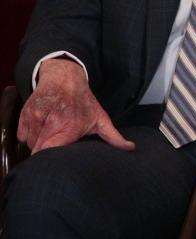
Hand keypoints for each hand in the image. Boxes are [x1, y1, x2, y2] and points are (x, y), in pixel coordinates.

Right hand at [18, 58, 134, 152]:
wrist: (64, 78)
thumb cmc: (83, 101)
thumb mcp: (100, 118)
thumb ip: (113, 136)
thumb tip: (130, 148)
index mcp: (72, 126)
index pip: (51, 153)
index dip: (51, 159)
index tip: (57, 160)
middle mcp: (53, 122)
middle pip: (39, 151)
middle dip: (46, 152)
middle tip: (56, 143)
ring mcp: (37, 117)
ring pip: (30, 144)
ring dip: (38, 143)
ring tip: (51, 133)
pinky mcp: (25, 113)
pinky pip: (22, 135)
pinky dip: (28, 135)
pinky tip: (41, 127)